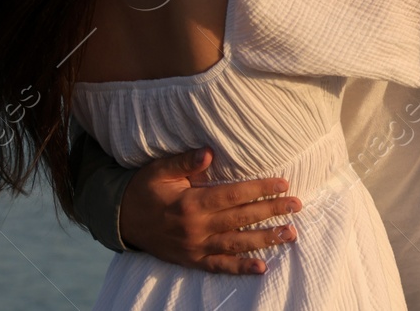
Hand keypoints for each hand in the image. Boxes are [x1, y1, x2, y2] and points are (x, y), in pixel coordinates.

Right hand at [118, 147, 300, 274]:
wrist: (122, 219)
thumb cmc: (145, 189)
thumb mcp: (161, 169)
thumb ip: (185, 161)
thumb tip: (210, 151)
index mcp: (192, 202)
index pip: (234, 195)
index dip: (260, 189)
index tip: (283, 184)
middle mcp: (197, 227)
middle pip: (242, 219)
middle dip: (272, 212)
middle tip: (297, 207)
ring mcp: (195, 247)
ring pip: (237, 244)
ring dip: (266, 239)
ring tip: (290, 234)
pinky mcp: (192, 260)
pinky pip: (220, 266)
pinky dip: (241, 268)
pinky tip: (262, 267)